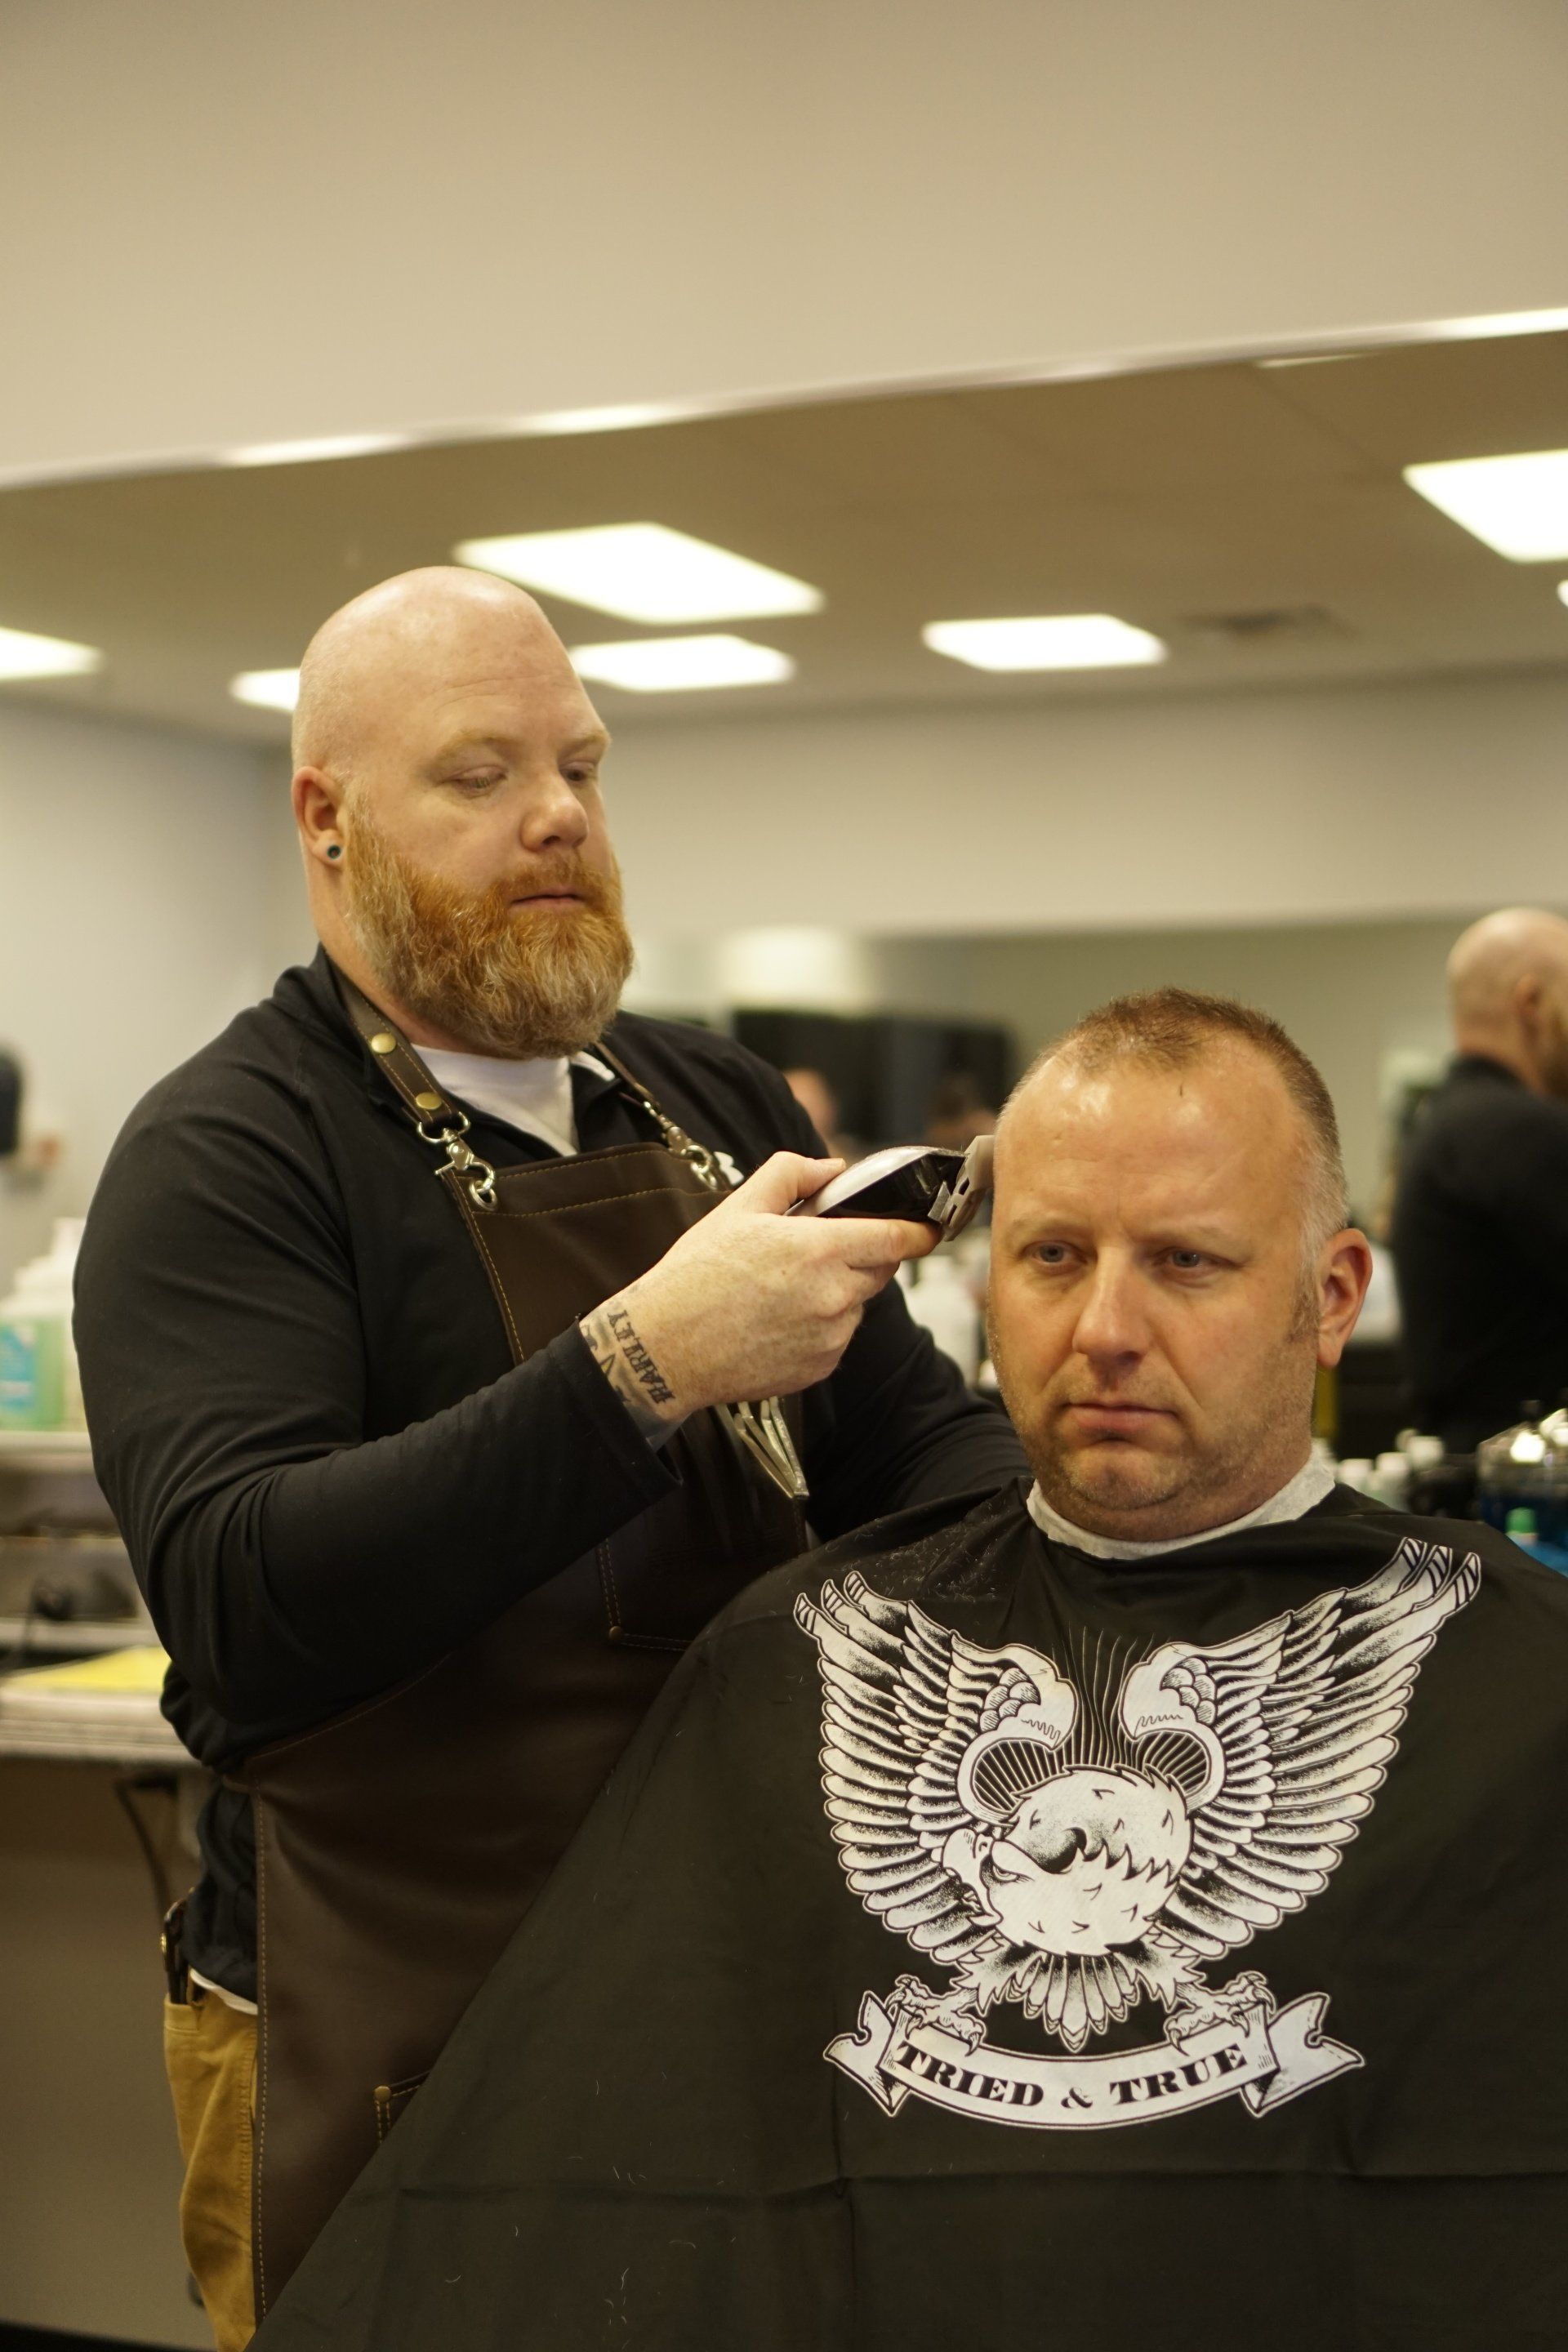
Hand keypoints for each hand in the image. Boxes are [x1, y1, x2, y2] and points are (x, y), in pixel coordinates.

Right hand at [581, 1152, 937, 1423]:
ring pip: (857, 1306)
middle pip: (880, 1271)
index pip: (896, 1239)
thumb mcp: (739, 1208)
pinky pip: (836, 1339)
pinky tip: (776, 1321)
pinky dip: (819, 1327)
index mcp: (820, 1251)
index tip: (927, 1227)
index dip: (917, 1230)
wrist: (664, 1349)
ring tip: (782, 1291)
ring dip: (837, 1293)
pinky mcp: (819, 1368)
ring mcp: (829, 1338)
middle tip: (816, 1252)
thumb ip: (792, 1174)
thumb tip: (834, 1168)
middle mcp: (834, 1298)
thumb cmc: (695, 1275)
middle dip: (862, 1256)